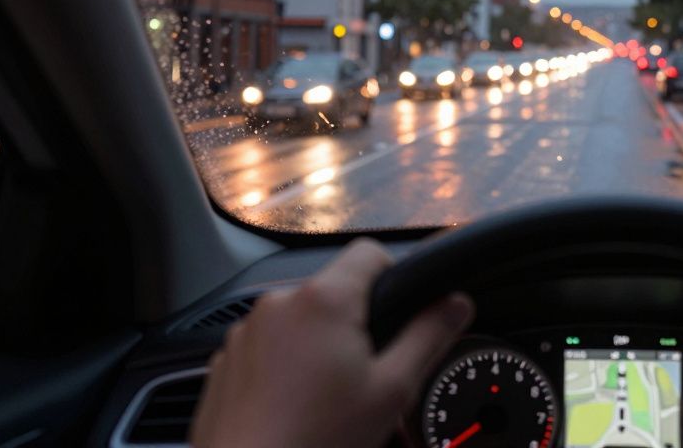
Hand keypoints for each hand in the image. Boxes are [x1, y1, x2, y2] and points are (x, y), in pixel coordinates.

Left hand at [190, 239, 473, 447]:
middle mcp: (278, 304)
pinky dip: (286, 366)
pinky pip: (269, 347)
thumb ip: (429, 336)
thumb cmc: (317, 441)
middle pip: (334, 291)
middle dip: (355, 323)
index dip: (393, 277)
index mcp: (323, 300)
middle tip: (366, 374)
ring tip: (327, 397)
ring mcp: (246, 333)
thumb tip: (456, 303)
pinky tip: (296, 405)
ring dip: (319, 345)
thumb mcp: (392, 390)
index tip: (398, 313)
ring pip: (300, 320)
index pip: (370, 253)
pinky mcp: (226, 361)